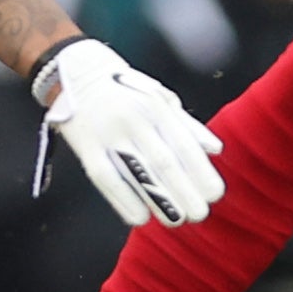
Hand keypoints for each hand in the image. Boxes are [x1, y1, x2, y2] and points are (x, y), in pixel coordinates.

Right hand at [29, 39, 224, 226]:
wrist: (77, 71)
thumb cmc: (126, 89)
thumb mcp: (161, 97)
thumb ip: (188, 125)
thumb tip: (215, 150)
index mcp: (157, 107)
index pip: (184, 144)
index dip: (201, 171)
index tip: (215, 194)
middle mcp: (135, 120)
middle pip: (164, 162)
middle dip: (185, 191)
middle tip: (201, 215)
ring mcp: (109, 134)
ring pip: (137, 172)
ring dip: (159, 200)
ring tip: (177, 220)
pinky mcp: (86, 147)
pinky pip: (106, 178)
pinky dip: (123, 200)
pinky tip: (140, 218)